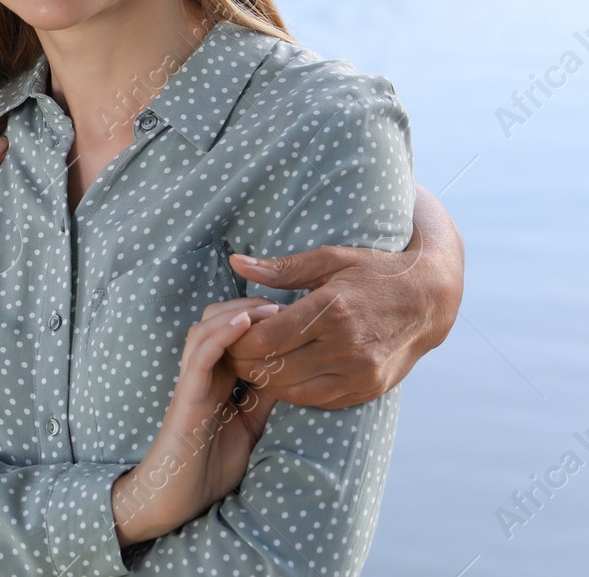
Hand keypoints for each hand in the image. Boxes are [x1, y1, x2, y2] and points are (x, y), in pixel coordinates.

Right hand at [111, 299, 281, 547]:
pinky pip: (201, 354)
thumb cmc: (209, 469)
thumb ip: (263, 400)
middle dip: (248, 307)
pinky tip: (245, 322)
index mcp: (217, 381)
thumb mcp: (250, 428)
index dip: (259, 320)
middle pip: (218, 323)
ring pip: (207, 329)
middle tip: (283, 303)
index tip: (292, 312)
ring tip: (268, 306)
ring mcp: (191, 381)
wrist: (174, 498)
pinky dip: (222, 334)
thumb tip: (293, 376)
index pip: (235, 337)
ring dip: (237, 313)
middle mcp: (202, 374)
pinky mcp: (185, 393)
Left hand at [224, 187, 463, 408]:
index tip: (230, 333)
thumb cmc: (374, 272)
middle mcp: (347, 346)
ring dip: (267, 380)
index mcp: (331, 310)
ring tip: (256, 363)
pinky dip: (295, 391)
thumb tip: (237, 264)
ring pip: (294, 391)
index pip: (267, 339)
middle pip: (276, 368)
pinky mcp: (369, 388)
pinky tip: (285, 374)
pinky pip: (319, 400)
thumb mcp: (330, 259)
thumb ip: (281, 268)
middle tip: (234, 352)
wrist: (429, 300)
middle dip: (246, 363)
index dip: (239, 341)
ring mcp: (360, 372)